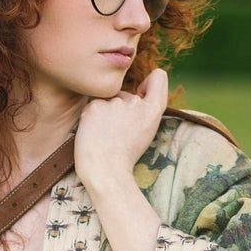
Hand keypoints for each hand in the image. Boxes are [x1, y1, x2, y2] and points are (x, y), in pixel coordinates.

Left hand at [73, 68, 168, 190]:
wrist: (105, 172)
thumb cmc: (124, 156)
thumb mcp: (145, 131)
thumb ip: (143, 109)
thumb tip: (136, 92)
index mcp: (152, 110)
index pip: (158, 78)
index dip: (150, 83)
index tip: (142, 92)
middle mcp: (135, 102)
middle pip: (126, 96)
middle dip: (121, 111)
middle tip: (117, 135)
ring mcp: (114, 103)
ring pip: (108, 102)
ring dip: (105, 115)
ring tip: (105, 136)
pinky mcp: (94, 106)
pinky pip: (93, 106)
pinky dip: (92, 118)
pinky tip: (94, 133)